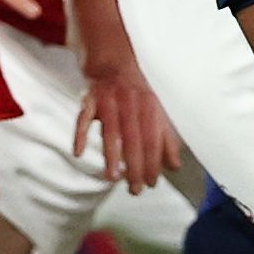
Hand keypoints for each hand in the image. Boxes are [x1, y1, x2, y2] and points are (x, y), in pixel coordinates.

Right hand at [74, 49, 184, 190]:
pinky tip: (79, 153)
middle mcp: (130, 102)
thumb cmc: (137, 94)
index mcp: (150, 106)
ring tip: (112, 178)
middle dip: (134, 166)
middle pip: (133, 138)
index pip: (153, 139)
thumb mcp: (157, 112)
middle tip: (134, 189)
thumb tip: (175, 166)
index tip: (152, 183)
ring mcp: (108, 99)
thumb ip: (167, 139)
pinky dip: (80, 135)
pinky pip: (82, 118)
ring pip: (110, 130)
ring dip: (111, 155)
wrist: (113, 63)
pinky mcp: (89, 99)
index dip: (153, 162)